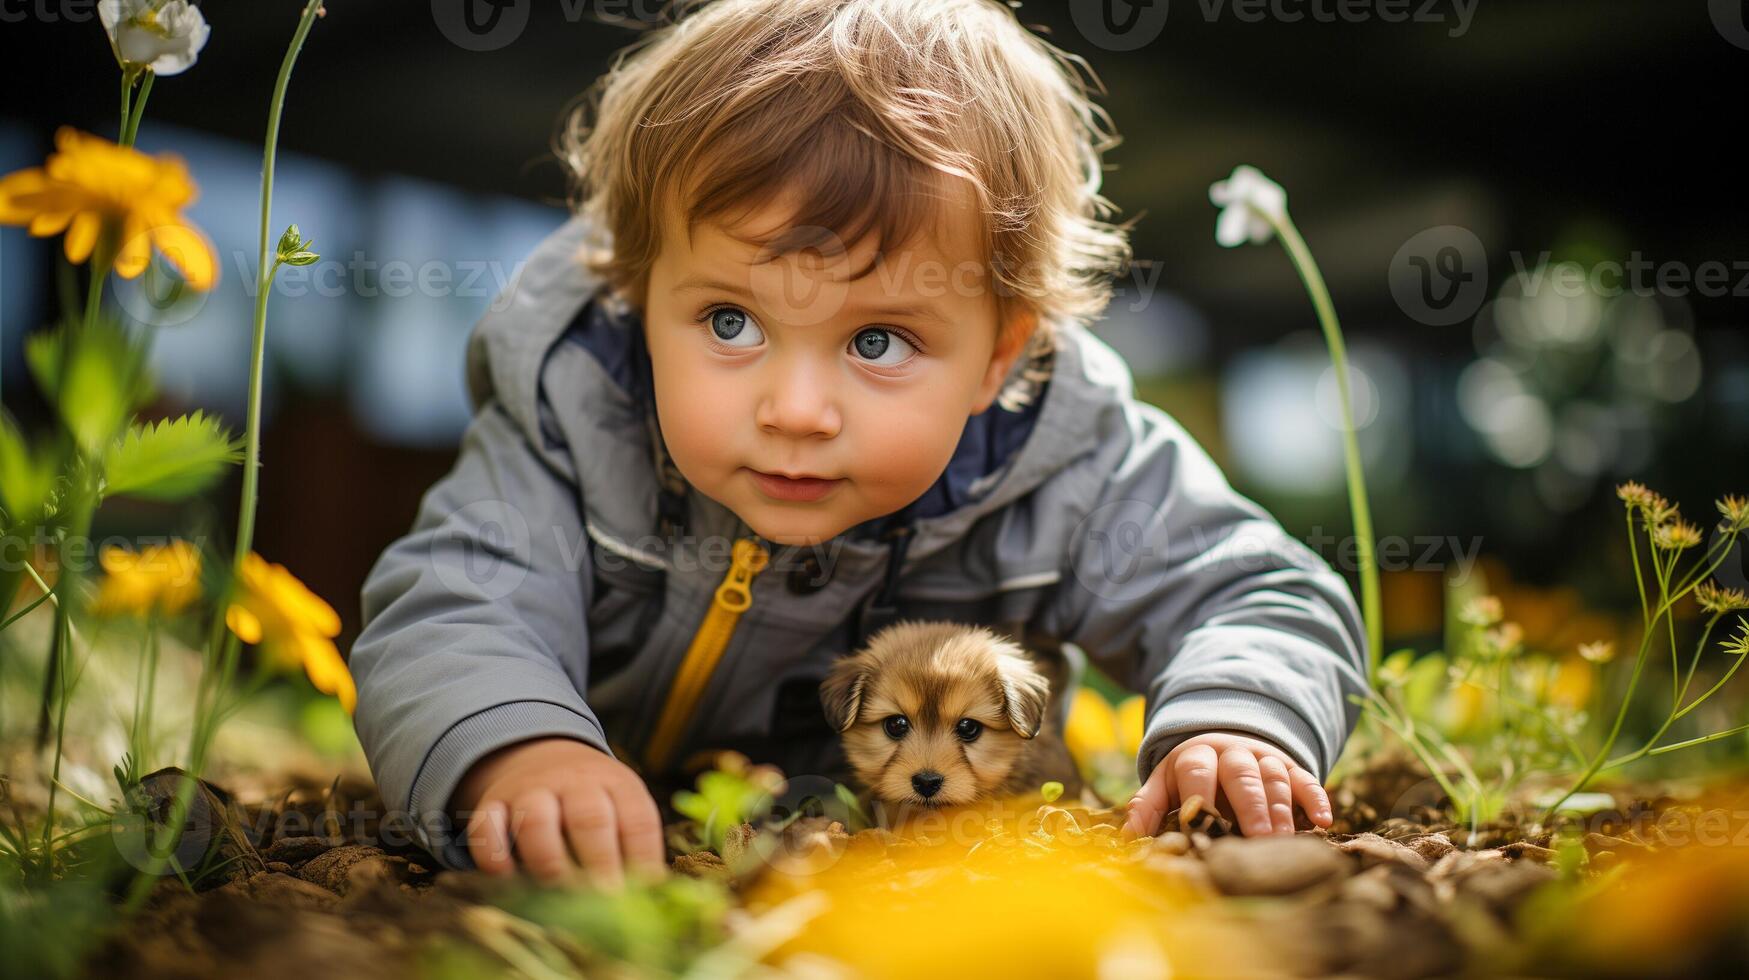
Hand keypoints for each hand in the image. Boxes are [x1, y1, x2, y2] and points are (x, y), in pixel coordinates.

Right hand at [449, 735, 665, 887]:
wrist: (543, 756)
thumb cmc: (595, 801)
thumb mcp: (622, 808)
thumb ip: (634, 848)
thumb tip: (652, 902)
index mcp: (617, 783)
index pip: (638, 819)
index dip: (642, 860)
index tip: (641, 895)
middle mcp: (575, 781)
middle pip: (589, 818)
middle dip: (599, 864)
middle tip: (604, 901)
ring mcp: (531, 789)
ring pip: (536, 820)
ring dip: (549, 864)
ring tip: (559, 897)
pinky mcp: (494, 802)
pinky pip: (487, 828)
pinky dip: (495, 858)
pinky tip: (509, 883)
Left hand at [1125, 730, 1332, 837]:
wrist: (1222, 741)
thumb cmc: (1189, 775)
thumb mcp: (1164, 782)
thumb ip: (1148, 806)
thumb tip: (1128, 838)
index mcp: (1195, 755)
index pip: (1197, 772)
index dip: (1200, 797)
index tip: (1202, 826)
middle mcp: (1230, 752)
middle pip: (1241, 775)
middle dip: (1250, 807)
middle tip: (1259, 839)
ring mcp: (1262, 756)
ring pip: (1274, 778)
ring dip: (1281, 808)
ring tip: (1285, 840)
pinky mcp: (1289, 765)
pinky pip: (1304, 778)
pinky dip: (1315, 797)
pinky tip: (1324, 821)